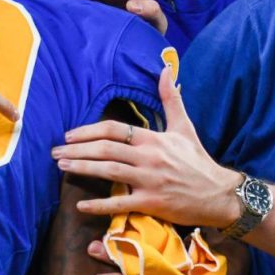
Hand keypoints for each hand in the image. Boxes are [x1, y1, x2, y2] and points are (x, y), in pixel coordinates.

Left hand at [51, 67, 239, 227]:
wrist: (219, 194)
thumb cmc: (197, 161)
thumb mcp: (184, 127)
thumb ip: (171, 99)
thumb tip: (166, 69)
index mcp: (153, 139)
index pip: (114, 129)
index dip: (88, 130)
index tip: (69, 134)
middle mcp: (149, 157)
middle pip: (105, 149)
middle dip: (76, 149)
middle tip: (55, 152)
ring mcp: (150, 181)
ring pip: (109, 172)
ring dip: (82, 168)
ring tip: (62, 167)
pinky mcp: (152, 203)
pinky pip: (120, 204)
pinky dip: (99, 205)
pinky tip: (81, 204)